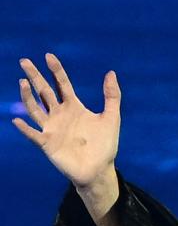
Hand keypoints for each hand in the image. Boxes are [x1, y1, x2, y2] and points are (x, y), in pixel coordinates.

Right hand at [12, 53, 121, 188]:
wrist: (100, 169)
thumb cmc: (105, 144)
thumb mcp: (111, 116)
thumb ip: (112, 95)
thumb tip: (111, 72)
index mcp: (74, 107)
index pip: (62, 84)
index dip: (55, 70)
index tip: (48, 55)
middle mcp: (59, 115)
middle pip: (44, 92)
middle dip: (35, 77)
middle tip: (24, 61)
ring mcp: (51, 129)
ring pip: (35, 109)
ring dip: (28, 96)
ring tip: (22, 82)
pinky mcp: (47, 144)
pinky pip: (33, 134)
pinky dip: (25, 128)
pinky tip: (17, 119)